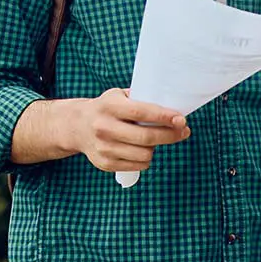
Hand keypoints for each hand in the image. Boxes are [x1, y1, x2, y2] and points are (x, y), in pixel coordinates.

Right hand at [73, 89, 190, 172]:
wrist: (76, 126)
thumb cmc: (106, 108)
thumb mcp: (118, 95)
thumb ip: (140, 99)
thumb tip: (171, 108)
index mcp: (109, 107)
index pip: (142, 112)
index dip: (164, 117)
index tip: (181, 119)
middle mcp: (104, 128)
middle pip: (146, 137)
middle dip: (171, 135)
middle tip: (184, 131)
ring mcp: (104, 148)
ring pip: (145, 154)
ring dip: (157, 147)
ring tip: (157, 138)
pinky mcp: (105, 164)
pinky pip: (138, 165)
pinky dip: (146, 159)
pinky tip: (144, 149)